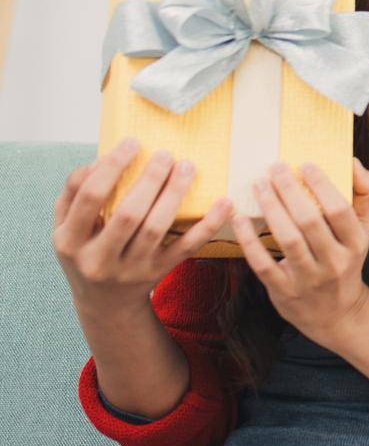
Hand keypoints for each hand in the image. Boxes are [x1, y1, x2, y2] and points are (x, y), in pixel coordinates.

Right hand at [52, 136, 234, 310]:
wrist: (105, 303)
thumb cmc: (86, 249)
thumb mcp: (67, 227)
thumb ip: (75, 193)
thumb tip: (106, 156)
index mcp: (70, 241)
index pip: (89, 197)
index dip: (111, 166)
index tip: (133, 142)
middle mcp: (98, 259)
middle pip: (127, 214)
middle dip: (149, 180)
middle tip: (166, 154)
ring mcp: (130, 269)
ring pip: (156, 228)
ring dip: (175, 194)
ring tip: (187, 166)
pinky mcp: (158, 272)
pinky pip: (187, 247)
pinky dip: (208, 224)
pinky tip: (224, 203)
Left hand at [231, 156, 368, 347]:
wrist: (336, 314)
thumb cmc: (347, 258)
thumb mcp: (365, 228)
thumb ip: (367, 192)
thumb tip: (351, 162)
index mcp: (356, 243)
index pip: (340, 210)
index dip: (322, 185)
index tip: (305, 164)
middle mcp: (335, 262)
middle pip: (310, 221)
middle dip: (289, 191)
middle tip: (274, 168)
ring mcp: (309, 279)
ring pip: (288, 240)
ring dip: (270, 209)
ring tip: (258, 185)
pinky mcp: (284, 292)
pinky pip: (263, 264)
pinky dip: (249, 240)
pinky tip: (240, 219)